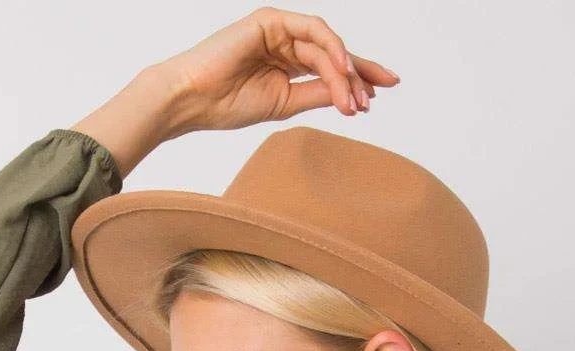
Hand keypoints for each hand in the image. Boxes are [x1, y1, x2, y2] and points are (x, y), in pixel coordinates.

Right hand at [156, 9, 399, 132]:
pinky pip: (312, 31)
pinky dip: (330, 49)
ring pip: (326, 47)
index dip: (358, 77)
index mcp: (287, 63)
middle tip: (377, 96)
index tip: (381, 94)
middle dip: (360, 73)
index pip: (330, 67)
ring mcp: (279, 29)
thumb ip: (317, 94)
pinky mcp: (271, 20)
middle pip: (334, 52)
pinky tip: (342, 70)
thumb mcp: (284, 104)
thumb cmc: (227, 105)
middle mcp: (285, 42)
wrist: (193, 100)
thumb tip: (351, 96)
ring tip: (355, 100)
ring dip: (344, 73)